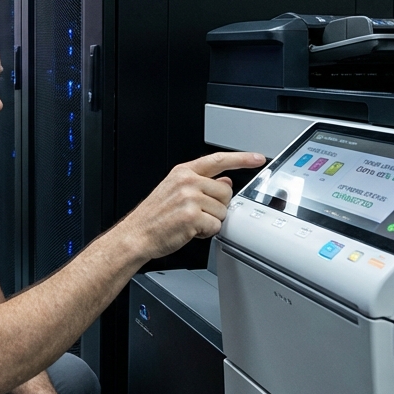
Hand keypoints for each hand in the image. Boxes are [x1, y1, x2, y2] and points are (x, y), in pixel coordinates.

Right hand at [120, 151, 264, 260]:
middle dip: (218, 206)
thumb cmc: (154, 216)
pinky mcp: (192, 217)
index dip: (241, 159)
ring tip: (190, 222)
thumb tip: (225, 181)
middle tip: (198, 213)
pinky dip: (206, 233)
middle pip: (226, 191)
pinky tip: (190, 231)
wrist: (136, 235)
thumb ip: (201, 183)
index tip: (257, 158)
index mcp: (183, 172)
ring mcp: (190, 198)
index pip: (218, 160)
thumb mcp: (174, 191)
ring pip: (223, 211)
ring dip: (211, 221)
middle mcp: (187, 182)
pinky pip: (216, 226)